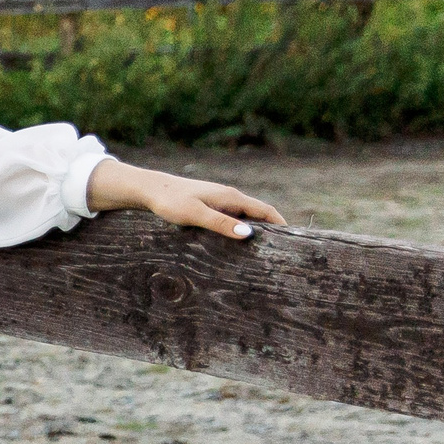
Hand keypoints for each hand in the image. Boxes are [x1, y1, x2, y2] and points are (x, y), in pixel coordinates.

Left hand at [86, 158, 285, 239]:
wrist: (148, 190)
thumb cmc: (170, 202)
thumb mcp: (195, 215)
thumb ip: (221, 224)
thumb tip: (249, 235)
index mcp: (232, 197)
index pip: (267, 211)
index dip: (282, 226)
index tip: (295, 243)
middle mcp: (229, 197)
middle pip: (259, 215)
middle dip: (272, 231)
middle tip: (281, 253)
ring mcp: (219, 201)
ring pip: (245, 217)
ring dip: (255, 232)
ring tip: (263, 253)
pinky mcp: (209, 205)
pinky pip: (232, 218)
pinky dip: (240, 229)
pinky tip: (236, 243)